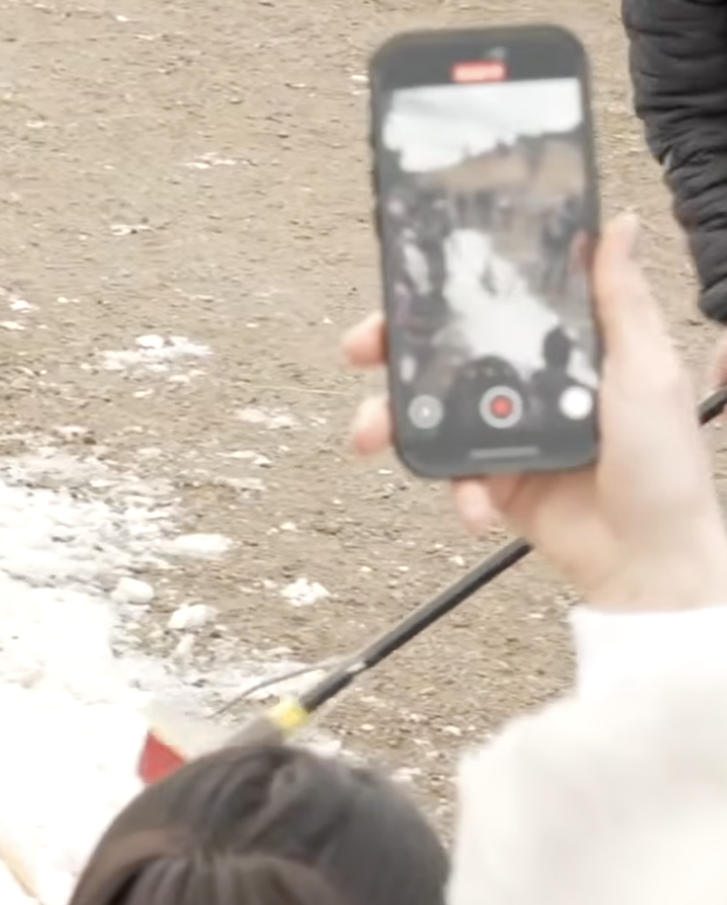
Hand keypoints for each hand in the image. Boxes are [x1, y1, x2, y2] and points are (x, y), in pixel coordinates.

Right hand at [345, 213, 726, 613]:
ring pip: (431, 416)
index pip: (493, 310)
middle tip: (360, 350)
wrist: (650, 557)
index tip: (404, 286)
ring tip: (371, 436)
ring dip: (393, 424)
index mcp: (564, 352)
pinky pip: (451, 476)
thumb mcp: (647, 368)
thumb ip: (620, 301)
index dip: (446, 296)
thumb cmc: (665, 464)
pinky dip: (453, 490)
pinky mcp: (491, 482)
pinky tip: (473, 503)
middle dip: (391, 353)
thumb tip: (619, 226)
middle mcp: (528, 388)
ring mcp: (504, 436)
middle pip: (444, 358)